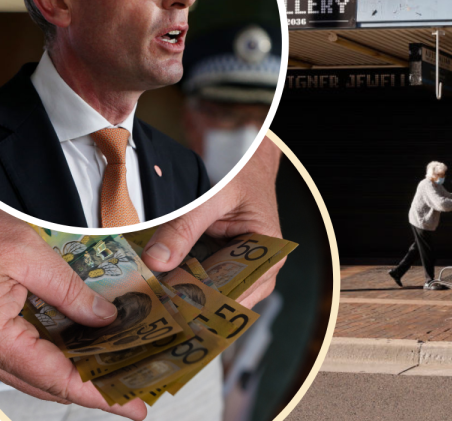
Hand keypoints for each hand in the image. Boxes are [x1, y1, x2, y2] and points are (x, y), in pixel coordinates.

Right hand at [0, 210, 146, 419]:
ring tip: (117, 368)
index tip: (134, 408)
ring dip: (76, 371)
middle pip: (48, 382)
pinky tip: (85, 344)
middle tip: (136, 390)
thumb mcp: (26, 254)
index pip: (57, 379)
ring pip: (36, 370)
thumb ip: (67, 290)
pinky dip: (56, 353)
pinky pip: (24, 352)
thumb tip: (104, 319)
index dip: (99, 395)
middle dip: (94, 388)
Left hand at [141, 137, 283, 308]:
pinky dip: (189, 284)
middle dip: (192, 304)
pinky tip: (164, 286)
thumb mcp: (211, 200)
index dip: (205, 303)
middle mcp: (262, 269)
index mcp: (270, 254)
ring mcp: (246, 271)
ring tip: (157, 301)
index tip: (171, 309)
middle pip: (227, 300)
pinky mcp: (229, 267)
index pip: (238, 291)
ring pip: (216, 296)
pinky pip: (210, 283)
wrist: (248, 168)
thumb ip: (183, 229)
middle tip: (156, 309)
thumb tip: (155, 260)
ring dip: (188, 297)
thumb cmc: (242, 181)